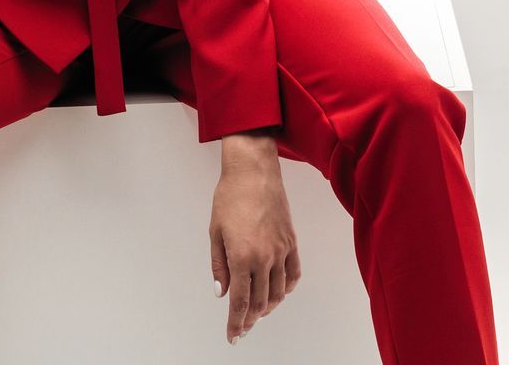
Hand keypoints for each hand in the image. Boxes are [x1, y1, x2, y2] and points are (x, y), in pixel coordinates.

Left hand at [209, 136, 300, 343]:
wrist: (254, 173)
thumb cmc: (229, 198)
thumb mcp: (215, 232)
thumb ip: (219, 265)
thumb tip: (222, 292)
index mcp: (242, 257)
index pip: (240, 301)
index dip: (236, 322)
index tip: (232, 336)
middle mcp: (265, 258)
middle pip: (260, 301)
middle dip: (250, 319)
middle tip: (241, 328)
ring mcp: (281, 251)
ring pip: (278, 292)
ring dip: (268, 307)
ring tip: (257, 313)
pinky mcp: (292, 243)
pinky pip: (293, 275)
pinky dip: (286, 289)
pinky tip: (278, 294)